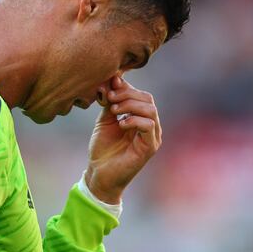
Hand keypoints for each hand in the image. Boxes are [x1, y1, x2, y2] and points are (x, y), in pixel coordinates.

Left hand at [85, 76, 162, 203]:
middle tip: (110, 99)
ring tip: (114, 110)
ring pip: (150, 110)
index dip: (126, 88)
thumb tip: (115, 77)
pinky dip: (134, 120)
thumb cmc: (103, 148)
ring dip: (130, 105)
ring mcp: (153, 137)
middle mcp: (151, 126)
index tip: (109, 87)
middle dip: (127, 95)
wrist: (99, 174)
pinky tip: (121, 124)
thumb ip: (111, 101)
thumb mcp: (105, 119)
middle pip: (147, 99)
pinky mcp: (150, 147)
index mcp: (141, 118)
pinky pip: (149, 126)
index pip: (141, 95)